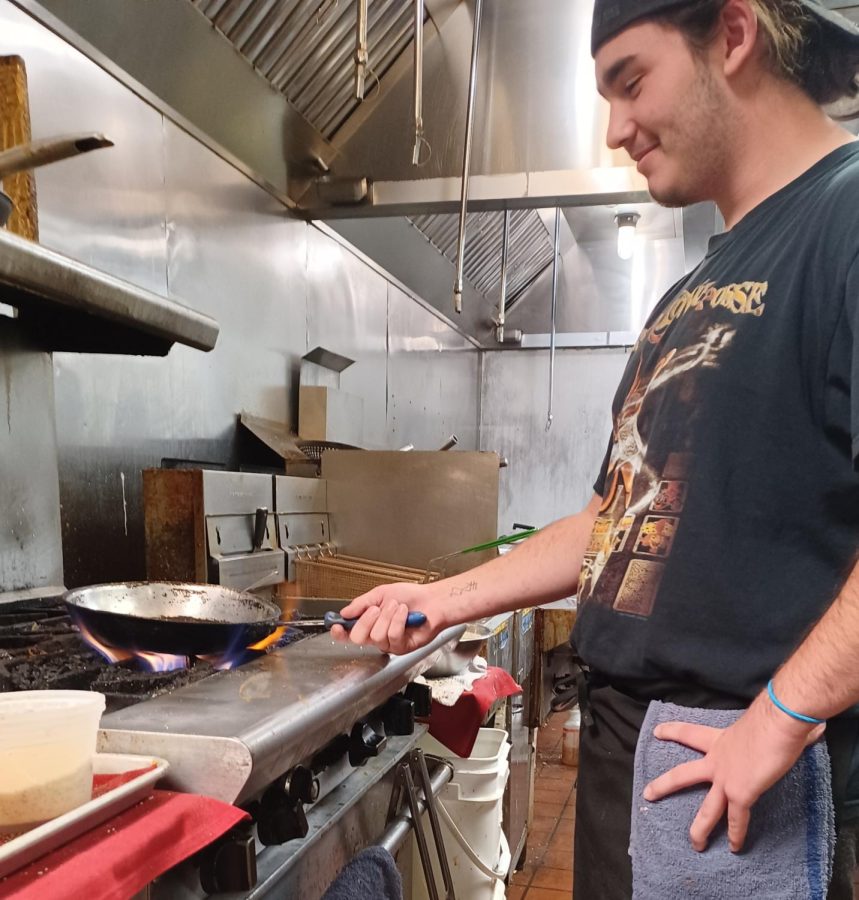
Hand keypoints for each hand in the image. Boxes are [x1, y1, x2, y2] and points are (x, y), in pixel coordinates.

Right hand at [330, 582, 446, 654]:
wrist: (432, 600)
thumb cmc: (410, 596)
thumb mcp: (381, 593)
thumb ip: (361, 604)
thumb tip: (344, 613)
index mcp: (369, 622)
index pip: (348, 634)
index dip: (340, 632)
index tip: (336, 626)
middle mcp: (377, 635)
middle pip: (357, 638)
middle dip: (366, 620)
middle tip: (377, 608)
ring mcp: (389, 643)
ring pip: (376, 636)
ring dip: (388, 616)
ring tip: (398, 608)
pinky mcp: (402, 647)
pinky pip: (392, 636)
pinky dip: (398, 621)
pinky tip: (405, 614)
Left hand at [643, 693, 824, 851]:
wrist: (777, 723)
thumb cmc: (773, 717)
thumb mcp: (762, 722)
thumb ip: (772, 728)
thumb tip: (806, 728)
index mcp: (720, 740)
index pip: (689, 733)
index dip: (672, 732)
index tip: (656, 732)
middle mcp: (717, 760)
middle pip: (683, 774)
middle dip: (664, 785)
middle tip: (648, 793)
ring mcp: (726, 779)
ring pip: (707, 809)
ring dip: (699, 828)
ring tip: (694, 843)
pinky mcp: (741, 793)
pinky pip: (737, 820)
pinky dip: (737, 834)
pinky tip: (735, 848)